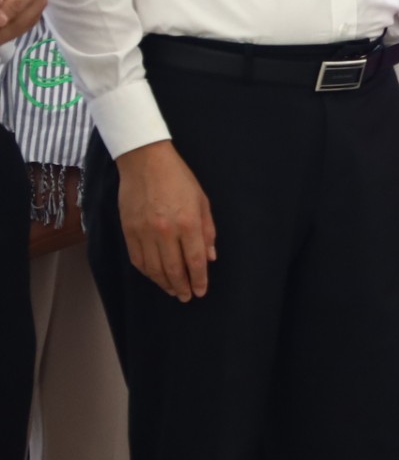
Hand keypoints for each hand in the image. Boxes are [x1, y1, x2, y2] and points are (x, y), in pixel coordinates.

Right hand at [118, 140, 215, 300]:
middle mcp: (165, 231)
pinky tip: (154, 276)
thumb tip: (210, 258)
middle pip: (174, 269)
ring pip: (154, 268)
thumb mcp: (202, 202)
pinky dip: (146, 272)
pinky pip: (137, 259)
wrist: (145, 162)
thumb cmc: (178, 179)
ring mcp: (144, 232)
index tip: (201, 291)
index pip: (195, 261)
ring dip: (164, 283)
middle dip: (182, 287)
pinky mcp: (128, 230)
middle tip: (187, 297)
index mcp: (188, 223)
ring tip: (172, 290)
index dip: (199, 280)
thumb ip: (207, 232)